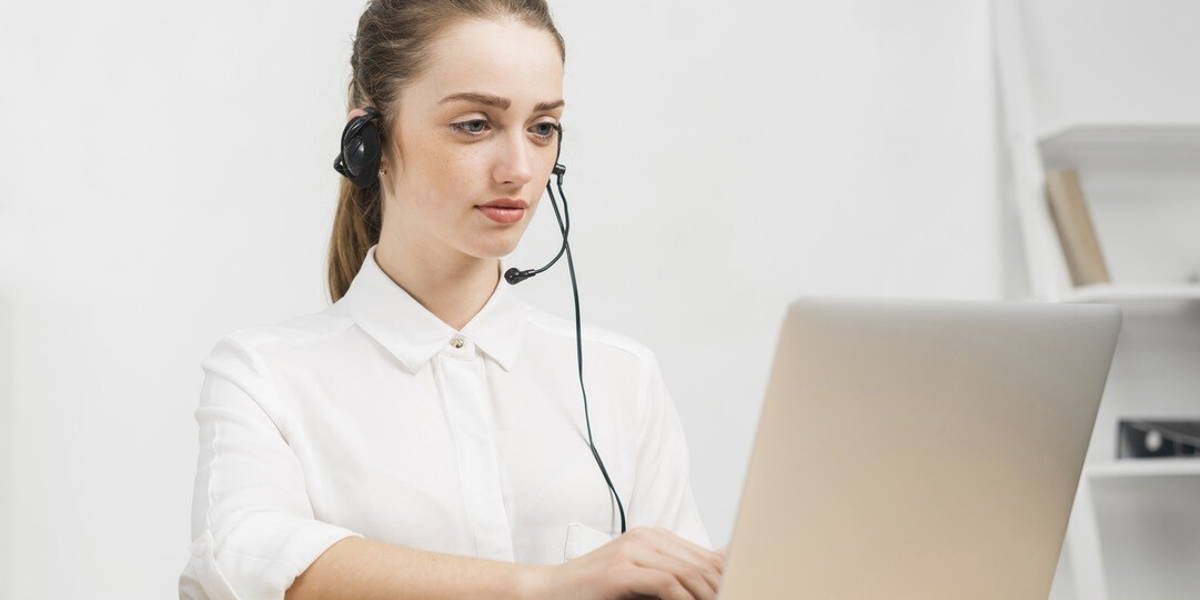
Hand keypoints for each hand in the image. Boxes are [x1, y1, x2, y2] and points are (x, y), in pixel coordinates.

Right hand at [527, 526, 724, 599]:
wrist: (548, 590)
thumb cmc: (595, 592)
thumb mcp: (641, 581)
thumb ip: (675, 576)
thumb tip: (720, 571)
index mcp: (654, 537)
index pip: (706, 556)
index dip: (727, 578)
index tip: (740, 591)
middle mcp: (645, 537)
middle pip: (701, 564)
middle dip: (721, 588)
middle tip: (734, 598)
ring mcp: (632, 550)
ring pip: (687, 573)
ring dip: (707, 595)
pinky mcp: (620, 570)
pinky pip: (666, 584)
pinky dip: (684, 599)